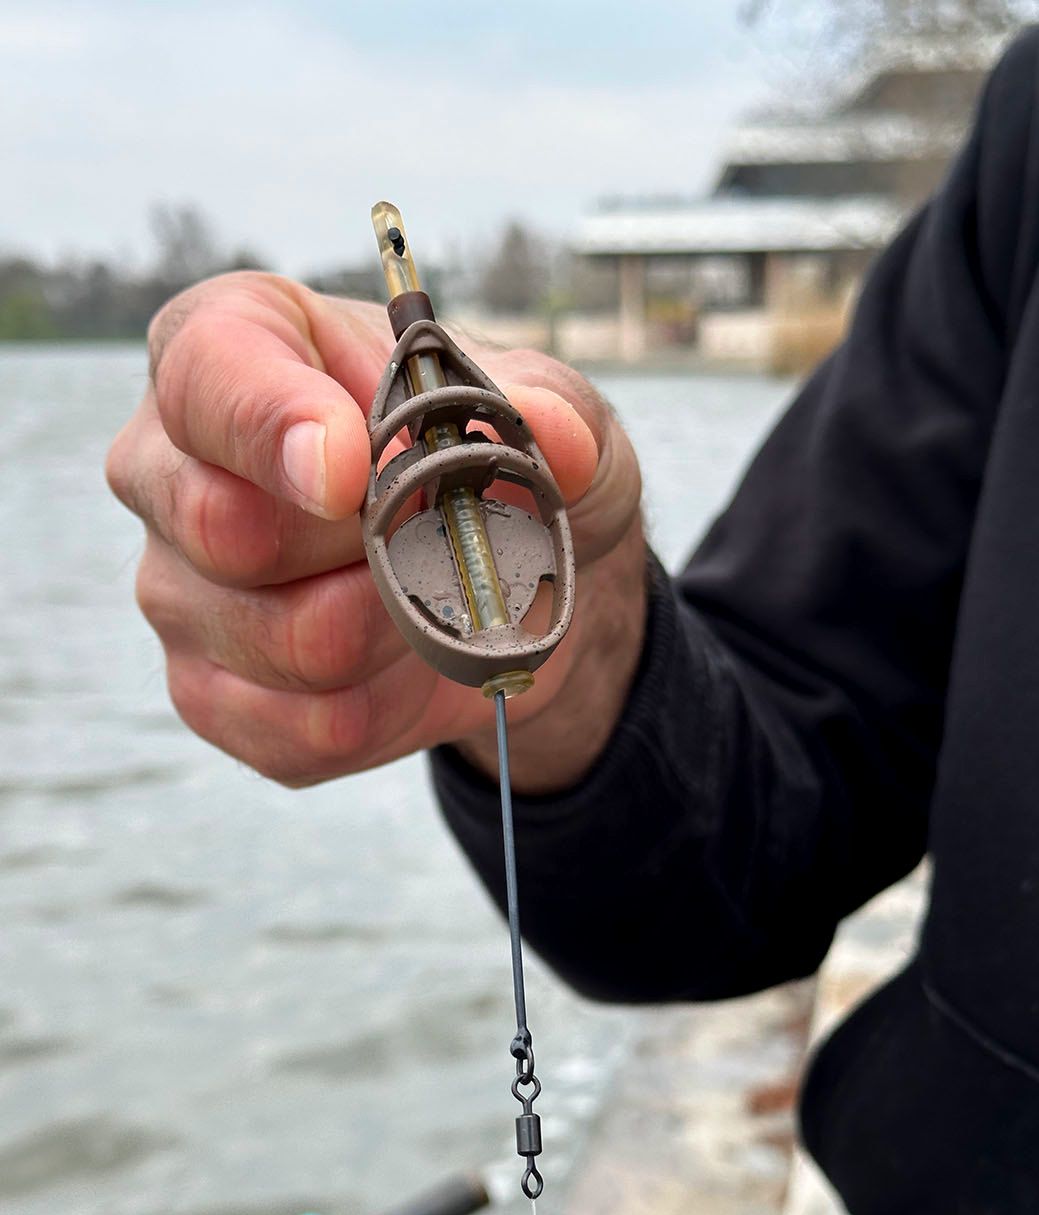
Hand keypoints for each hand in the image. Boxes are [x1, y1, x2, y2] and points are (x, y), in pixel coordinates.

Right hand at [106, 272, 647, 792]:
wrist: (507, 581)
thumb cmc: (493, 461)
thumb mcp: (546, 410)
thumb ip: (549, 409)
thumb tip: (552, 434)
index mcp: (230, 345)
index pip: (206, 374)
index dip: (274, 424)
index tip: (354, 469)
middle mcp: (169, 467)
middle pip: (225, 527)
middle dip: (373, 546)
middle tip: (442, 532)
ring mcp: (176, 589)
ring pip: (285, 642)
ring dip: (401, 630)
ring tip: (435, 593)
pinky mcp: (209, 693)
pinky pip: (299, 728)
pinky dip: (387, 707)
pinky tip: (407, 663)